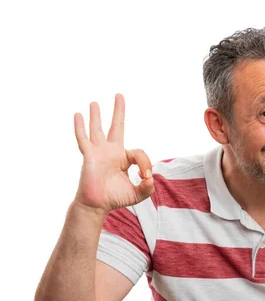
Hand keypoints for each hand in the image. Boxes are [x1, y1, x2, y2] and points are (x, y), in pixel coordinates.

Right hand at [73, 93, 153, 214]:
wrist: (96, 206)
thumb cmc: (114, 198)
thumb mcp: (137, 194)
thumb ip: (147, 188)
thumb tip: (151, 179)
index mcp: (122, 158)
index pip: (139, 153)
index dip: (146, 163)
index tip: (147, 176)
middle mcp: (110, 152)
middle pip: (116, 127)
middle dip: (118, 111)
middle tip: (119, 95)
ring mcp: (98, 153)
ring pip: (97, 130)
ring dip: (96, 116)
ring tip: (94, 103)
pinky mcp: (89, 157)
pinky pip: (84, 139)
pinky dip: (80, 127)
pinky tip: (78, 115)